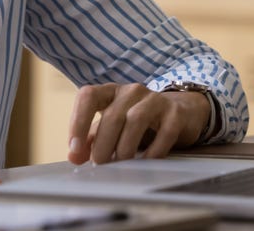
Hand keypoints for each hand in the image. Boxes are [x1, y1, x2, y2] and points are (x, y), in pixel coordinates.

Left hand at [67, 82, 210, 164]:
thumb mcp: (111, 126)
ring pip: (136, 119)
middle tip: (99, 163)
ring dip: (125, 145)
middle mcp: (130, 91)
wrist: (180, 111)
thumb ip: (91, 140)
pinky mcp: (176, 113)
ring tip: (120, 163)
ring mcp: (155, 99)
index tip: (75, 148)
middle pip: (112, 115)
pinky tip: (145, 162)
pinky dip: (153, 150)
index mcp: (109, 91)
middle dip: (103, 142)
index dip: (78, 121)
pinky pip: (164, 132)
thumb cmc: (136, 120)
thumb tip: (74, 158)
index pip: (88, 96)